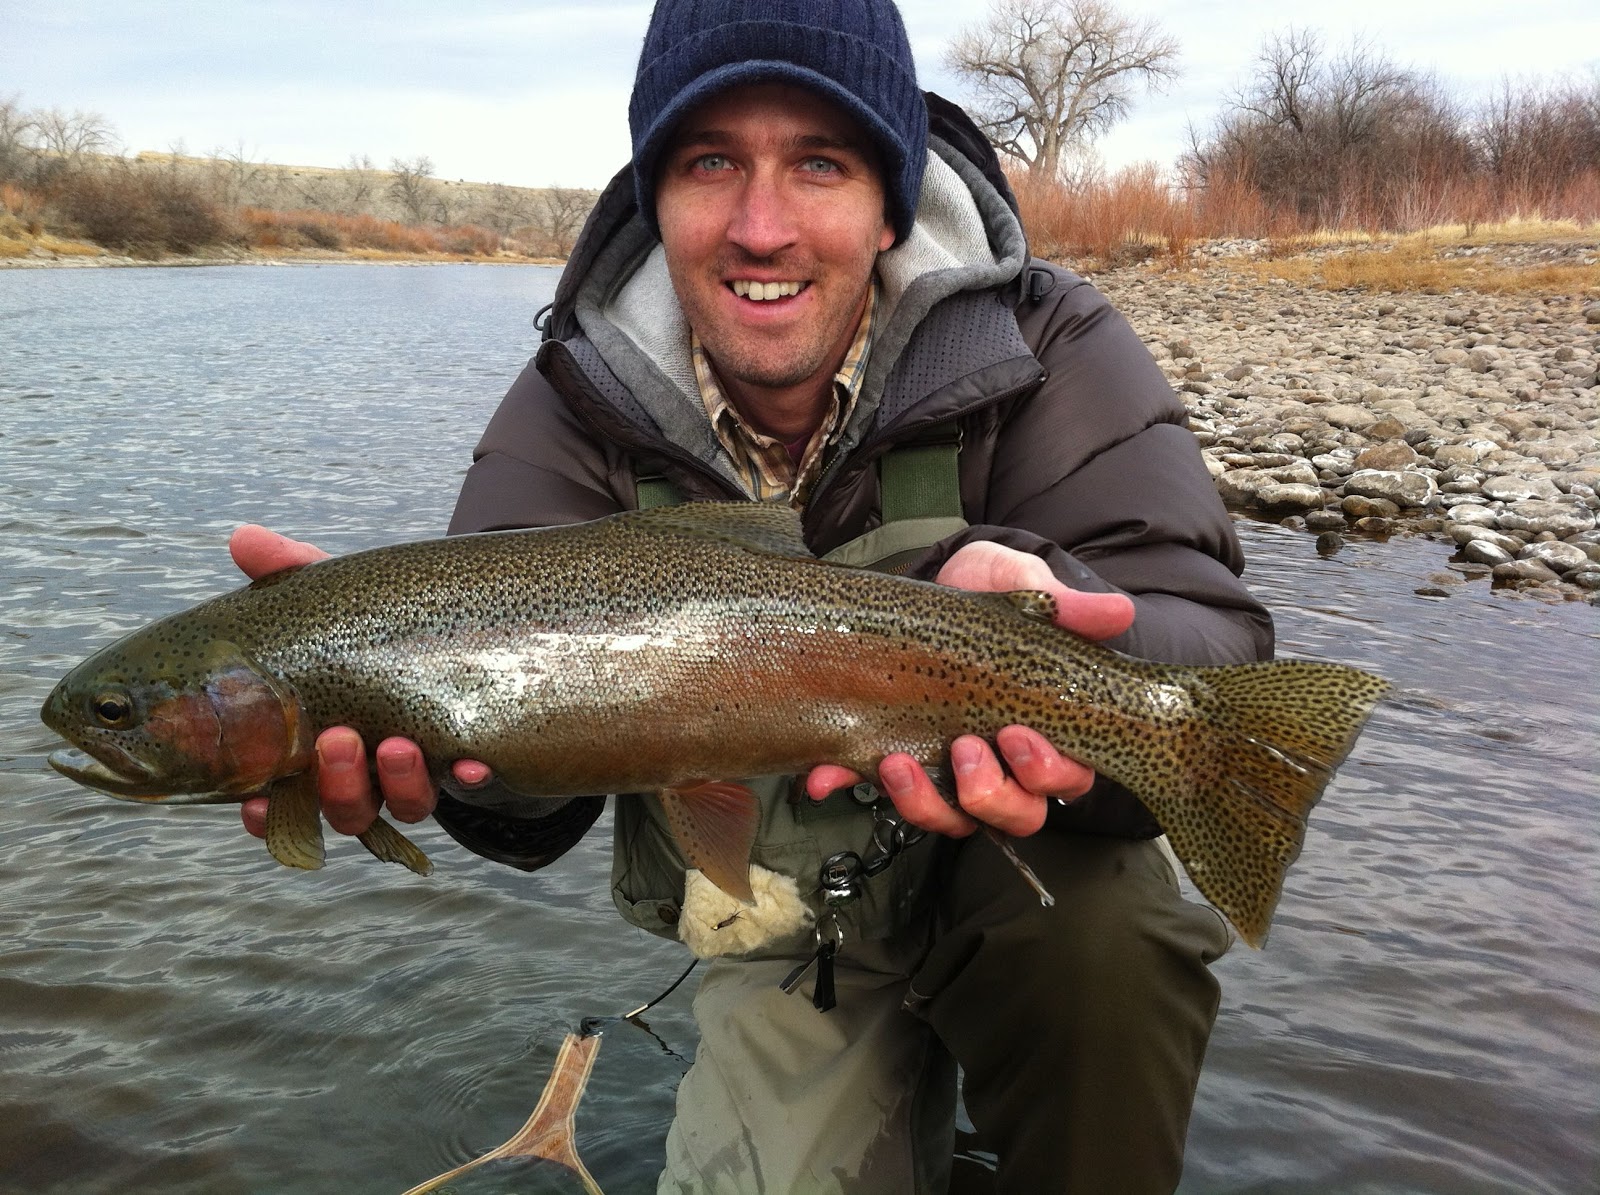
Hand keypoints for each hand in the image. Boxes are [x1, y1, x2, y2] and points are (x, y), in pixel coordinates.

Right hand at [227, 525, 488, 839]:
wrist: (469, 639)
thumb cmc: (382, 631)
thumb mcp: (340, 601)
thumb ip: (292, 573)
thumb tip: (244, 538)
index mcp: (324, 746)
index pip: (285, 796)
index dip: (266, 811)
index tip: (254, 802)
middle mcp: (370, 775)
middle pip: (346, 808)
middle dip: (339, 784)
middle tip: (339, 740)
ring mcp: (420, 776)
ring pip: (402, 807)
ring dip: (398, 784)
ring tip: (401, 746)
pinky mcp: (472, 767)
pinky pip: (470, 789)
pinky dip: (468, 779)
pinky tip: (471, 766)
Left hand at [806, 540, 1134, 837]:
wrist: (924, 587)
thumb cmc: (987, 597)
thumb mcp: (1019, 584)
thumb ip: (1064, 604)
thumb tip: (1119, 613)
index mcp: (1046, 731)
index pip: (1066, 779)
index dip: (1047, 771)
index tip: (1016, 735)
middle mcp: (1003, 764)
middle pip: (1016, 814)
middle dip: (991, 793)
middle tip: (964, 750)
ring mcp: (948, 771)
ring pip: (954, 820)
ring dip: (926, 803)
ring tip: (898, 763)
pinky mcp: (896, 761)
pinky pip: (874, 793)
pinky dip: (848, 785)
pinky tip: (828, 776)